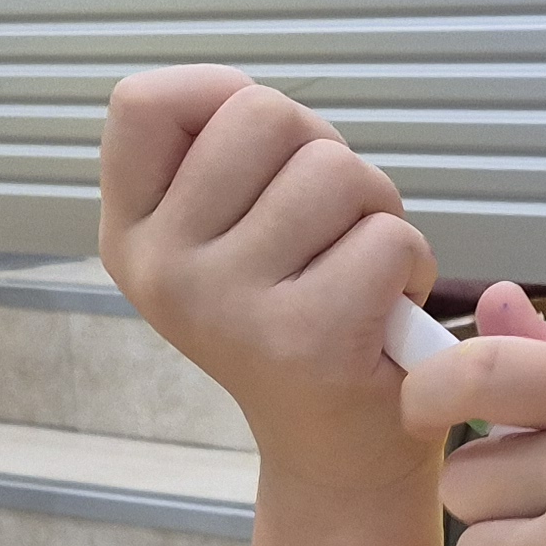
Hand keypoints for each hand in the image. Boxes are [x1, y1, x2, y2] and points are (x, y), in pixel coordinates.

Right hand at [99, 67, 442, 495]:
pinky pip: (388, 237)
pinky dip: (411, 264)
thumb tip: (247, 96)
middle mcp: (163, 269)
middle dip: (321, 152)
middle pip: (261, 113)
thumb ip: (222, 154)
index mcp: (134, 234)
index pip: (142, 101)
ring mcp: (226, 304)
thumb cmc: (297, 315)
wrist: (336, 452)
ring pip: (335, 170)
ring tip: (358, 271)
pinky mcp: (304, 338)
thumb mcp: (227, 233)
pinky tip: (385, 312)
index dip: (218, 93)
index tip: (260, 150)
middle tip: (327, 225)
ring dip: (374, 211)